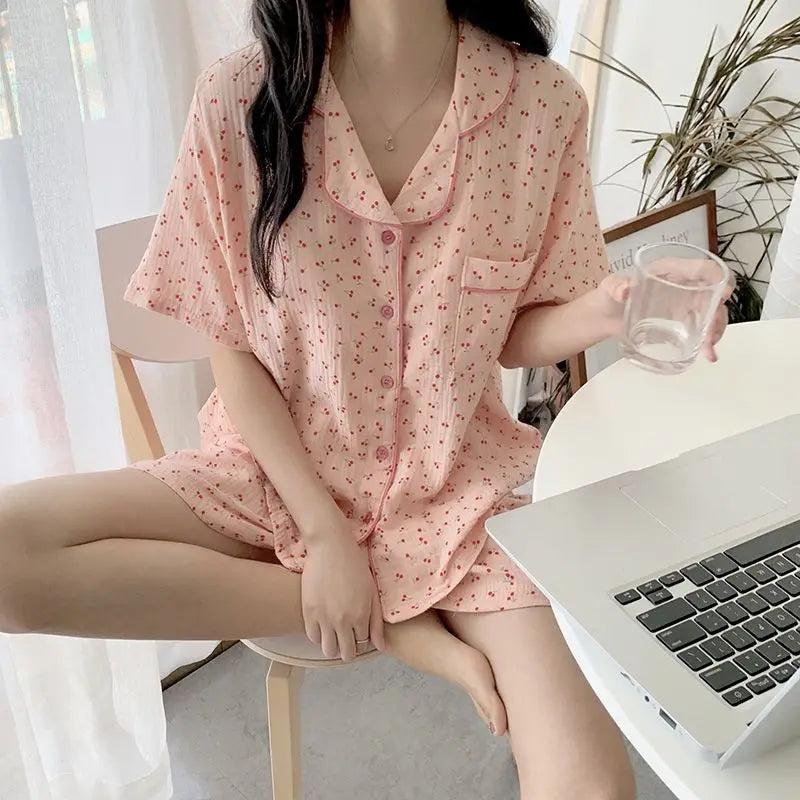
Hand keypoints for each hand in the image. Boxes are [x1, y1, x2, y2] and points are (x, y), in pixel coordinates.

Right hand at [301, 525, 384, 660]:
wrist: (330, 547)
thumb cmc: (355, 565)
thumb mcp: (371, 591)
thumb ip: (376, 622)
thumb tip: (380, 647)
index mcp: (361, 615)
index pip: (363, 645)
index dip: (361, 640)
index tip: (359, 632)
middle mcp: (342, 621)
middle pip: (346, 653)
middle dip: (349, 648)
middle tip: (347, 636)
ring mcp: (324, 617)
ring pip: (328, 650)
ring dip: (333, 645)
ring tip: (334, 633)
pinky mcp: (308, 611)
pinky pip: (313, 636)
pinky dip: (319, 635)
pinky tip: (323, 624)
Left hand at [594, 273, 730, 362]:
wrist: (603, 317)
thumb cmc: (609, 295)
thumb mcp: (610, 287)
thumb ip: (616, 286)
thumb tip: (624, 290)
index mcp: (670, 270)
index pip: (701, 268)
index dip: (717, 278)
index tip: (721, 295)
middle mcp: (682, 285)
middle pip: (712, 295)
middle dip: (717, 315)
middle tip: (709, 335)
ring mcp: (684, 305)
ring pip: (712, 313)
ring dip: (715, 331)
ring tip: (708, 350)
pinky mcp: (680, 323)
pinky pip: (701, 328)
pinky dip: (707, 341)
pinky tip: (708, 354)